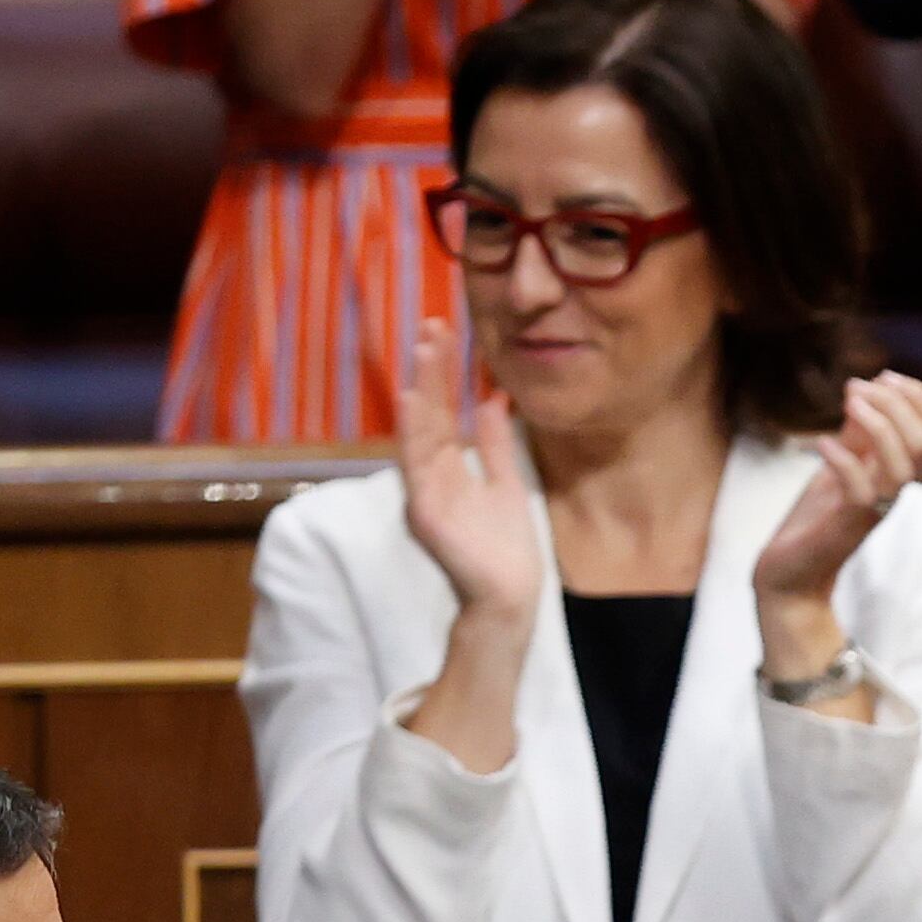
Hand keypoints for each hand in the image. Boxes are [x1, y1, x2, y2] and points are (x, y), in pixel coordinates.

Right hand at [392, 318, 537, 623]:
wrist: (509, 596)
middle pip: (428, 415)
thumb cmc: (505, 547)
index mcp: (447, 469)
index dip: (442, 373)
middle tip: (431, 324)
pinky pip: (416, 469)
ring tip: (422, 351)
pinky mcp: (425, 514)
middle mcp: (429, 477)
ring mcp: (423, 495)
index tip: (444, 332)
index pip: (444, 412)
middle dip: (429, 370)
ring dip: (419, 391)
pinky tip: (412, 403)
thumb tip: (493, 399)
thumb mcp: (505, 482)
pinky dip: (412, 435)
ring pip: (418, 434)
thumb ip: (496, 444)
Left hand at [752, 370, 921, 668]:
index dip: (918, 396)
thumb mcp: (839, 464)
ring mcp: (873, 508)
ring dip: (878, 424)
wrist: (789, 575)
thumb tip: (864, 387)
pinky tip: (820, 444)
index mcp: (897, 473)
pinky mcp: (847, 526)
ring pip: (904, 466)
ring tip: (846, 406)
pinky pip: (861, 491)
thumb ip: (856, 434)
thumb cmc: (815, 521)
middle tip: (857, 389)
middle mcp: (893, 490)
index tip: (881, 376)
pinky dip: (843, 458)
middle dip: (898, 402)